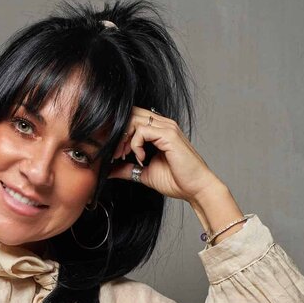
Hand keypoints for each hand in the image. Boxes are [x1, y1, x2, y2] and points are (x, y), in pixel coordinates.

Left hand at [105, 106, 222, 202]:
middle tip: (116, 155)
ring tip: (126, 156)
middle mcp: (163, 124)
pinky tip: (142, 159)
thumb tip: (108, 170)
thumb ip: (127, 168)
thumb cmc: (176, 180)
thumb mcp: (144, 173)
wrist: (195, 188)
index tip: (115, 154)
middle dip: (118, 134)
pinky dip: (135, 145)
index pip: (132, 118)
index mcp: (158, 130)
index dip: (119, 133)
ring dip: (124, 139)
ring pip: (134, 119)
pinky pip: (142, 130)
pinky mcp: (169, 135)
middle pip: (130, 114)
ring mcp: (167, 127)